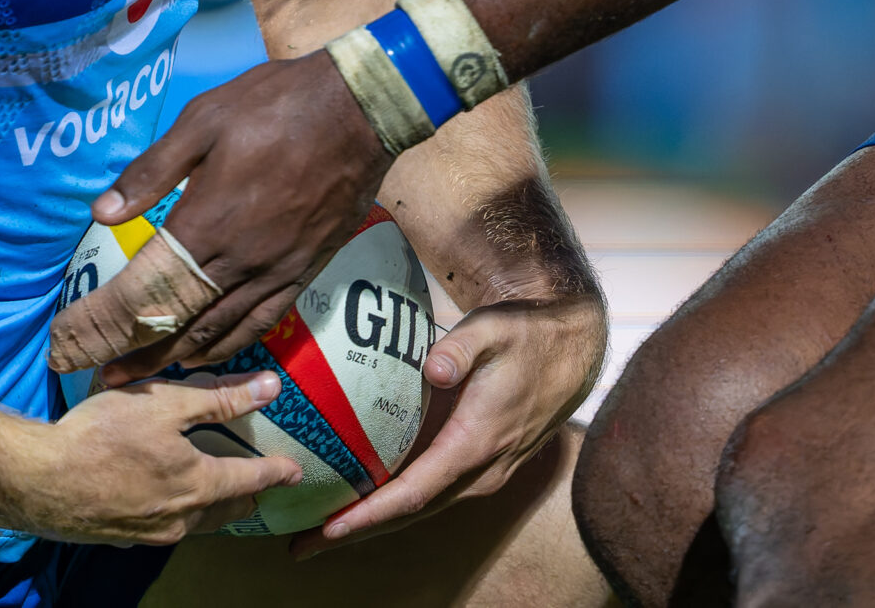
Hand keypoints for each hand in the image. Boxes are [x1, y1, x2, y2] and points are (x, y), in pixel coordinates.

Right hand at [0, 370, 303, 544]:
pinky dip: (177, 512)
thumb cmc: (103, 435)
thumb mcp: (166, 405)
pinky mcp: (119, 536)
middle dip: (246, 497)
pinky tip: (166, 500)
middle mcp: (179, 519)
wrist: (35, 480)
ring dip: (212, 508)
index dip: (276, 473)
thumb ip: (221, 399)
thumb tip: (272, 389)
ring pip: (195, 523)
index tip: (295, 473)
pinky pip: (163, 526)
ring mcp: (148, 534)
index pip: (251, 479)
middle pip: (225, 510)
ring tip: (221, 496)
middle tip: (260, 487)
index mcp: (198, 485)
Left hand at [49, 48, 393, 385]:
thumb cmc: (277, 104)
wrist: (360, 108)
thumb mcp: (203, 119)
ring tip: (140, 379)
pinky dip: (228, 348)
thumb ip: (152, 170)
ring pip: (218, 334)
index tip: (68, 344)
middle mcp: (238, 259)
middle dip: (131, 357)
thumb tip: (101, 212)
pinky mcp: (303, 270)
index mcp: (206, 222)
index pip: (142, 291)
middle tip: (96, 376)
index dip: (102, 324)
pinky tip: (208, 354)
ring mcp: (275, 270)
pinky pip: (261, 324)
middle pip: (176, 325)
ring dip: (175, 361)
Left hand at [294, 289, 608, 557]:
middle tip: (301, 545)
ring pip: (419, 506)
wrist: (573, 350)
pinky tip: (363, 498)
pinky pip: (431, 492)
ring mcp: (482, 472)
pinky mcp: (480, 464)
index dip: (370, 514)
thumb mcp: (496, 328)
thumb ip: (462, 347)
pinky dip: (393, 503)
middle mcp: (479, 470)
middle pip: (409, 513)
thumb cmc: (529, 336)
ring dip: (371, 522)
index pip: (415, 492)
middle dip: (355, 532)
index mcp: (477, 443)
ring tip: (319, 530)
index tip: (329, 529)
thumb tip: (434, 369)